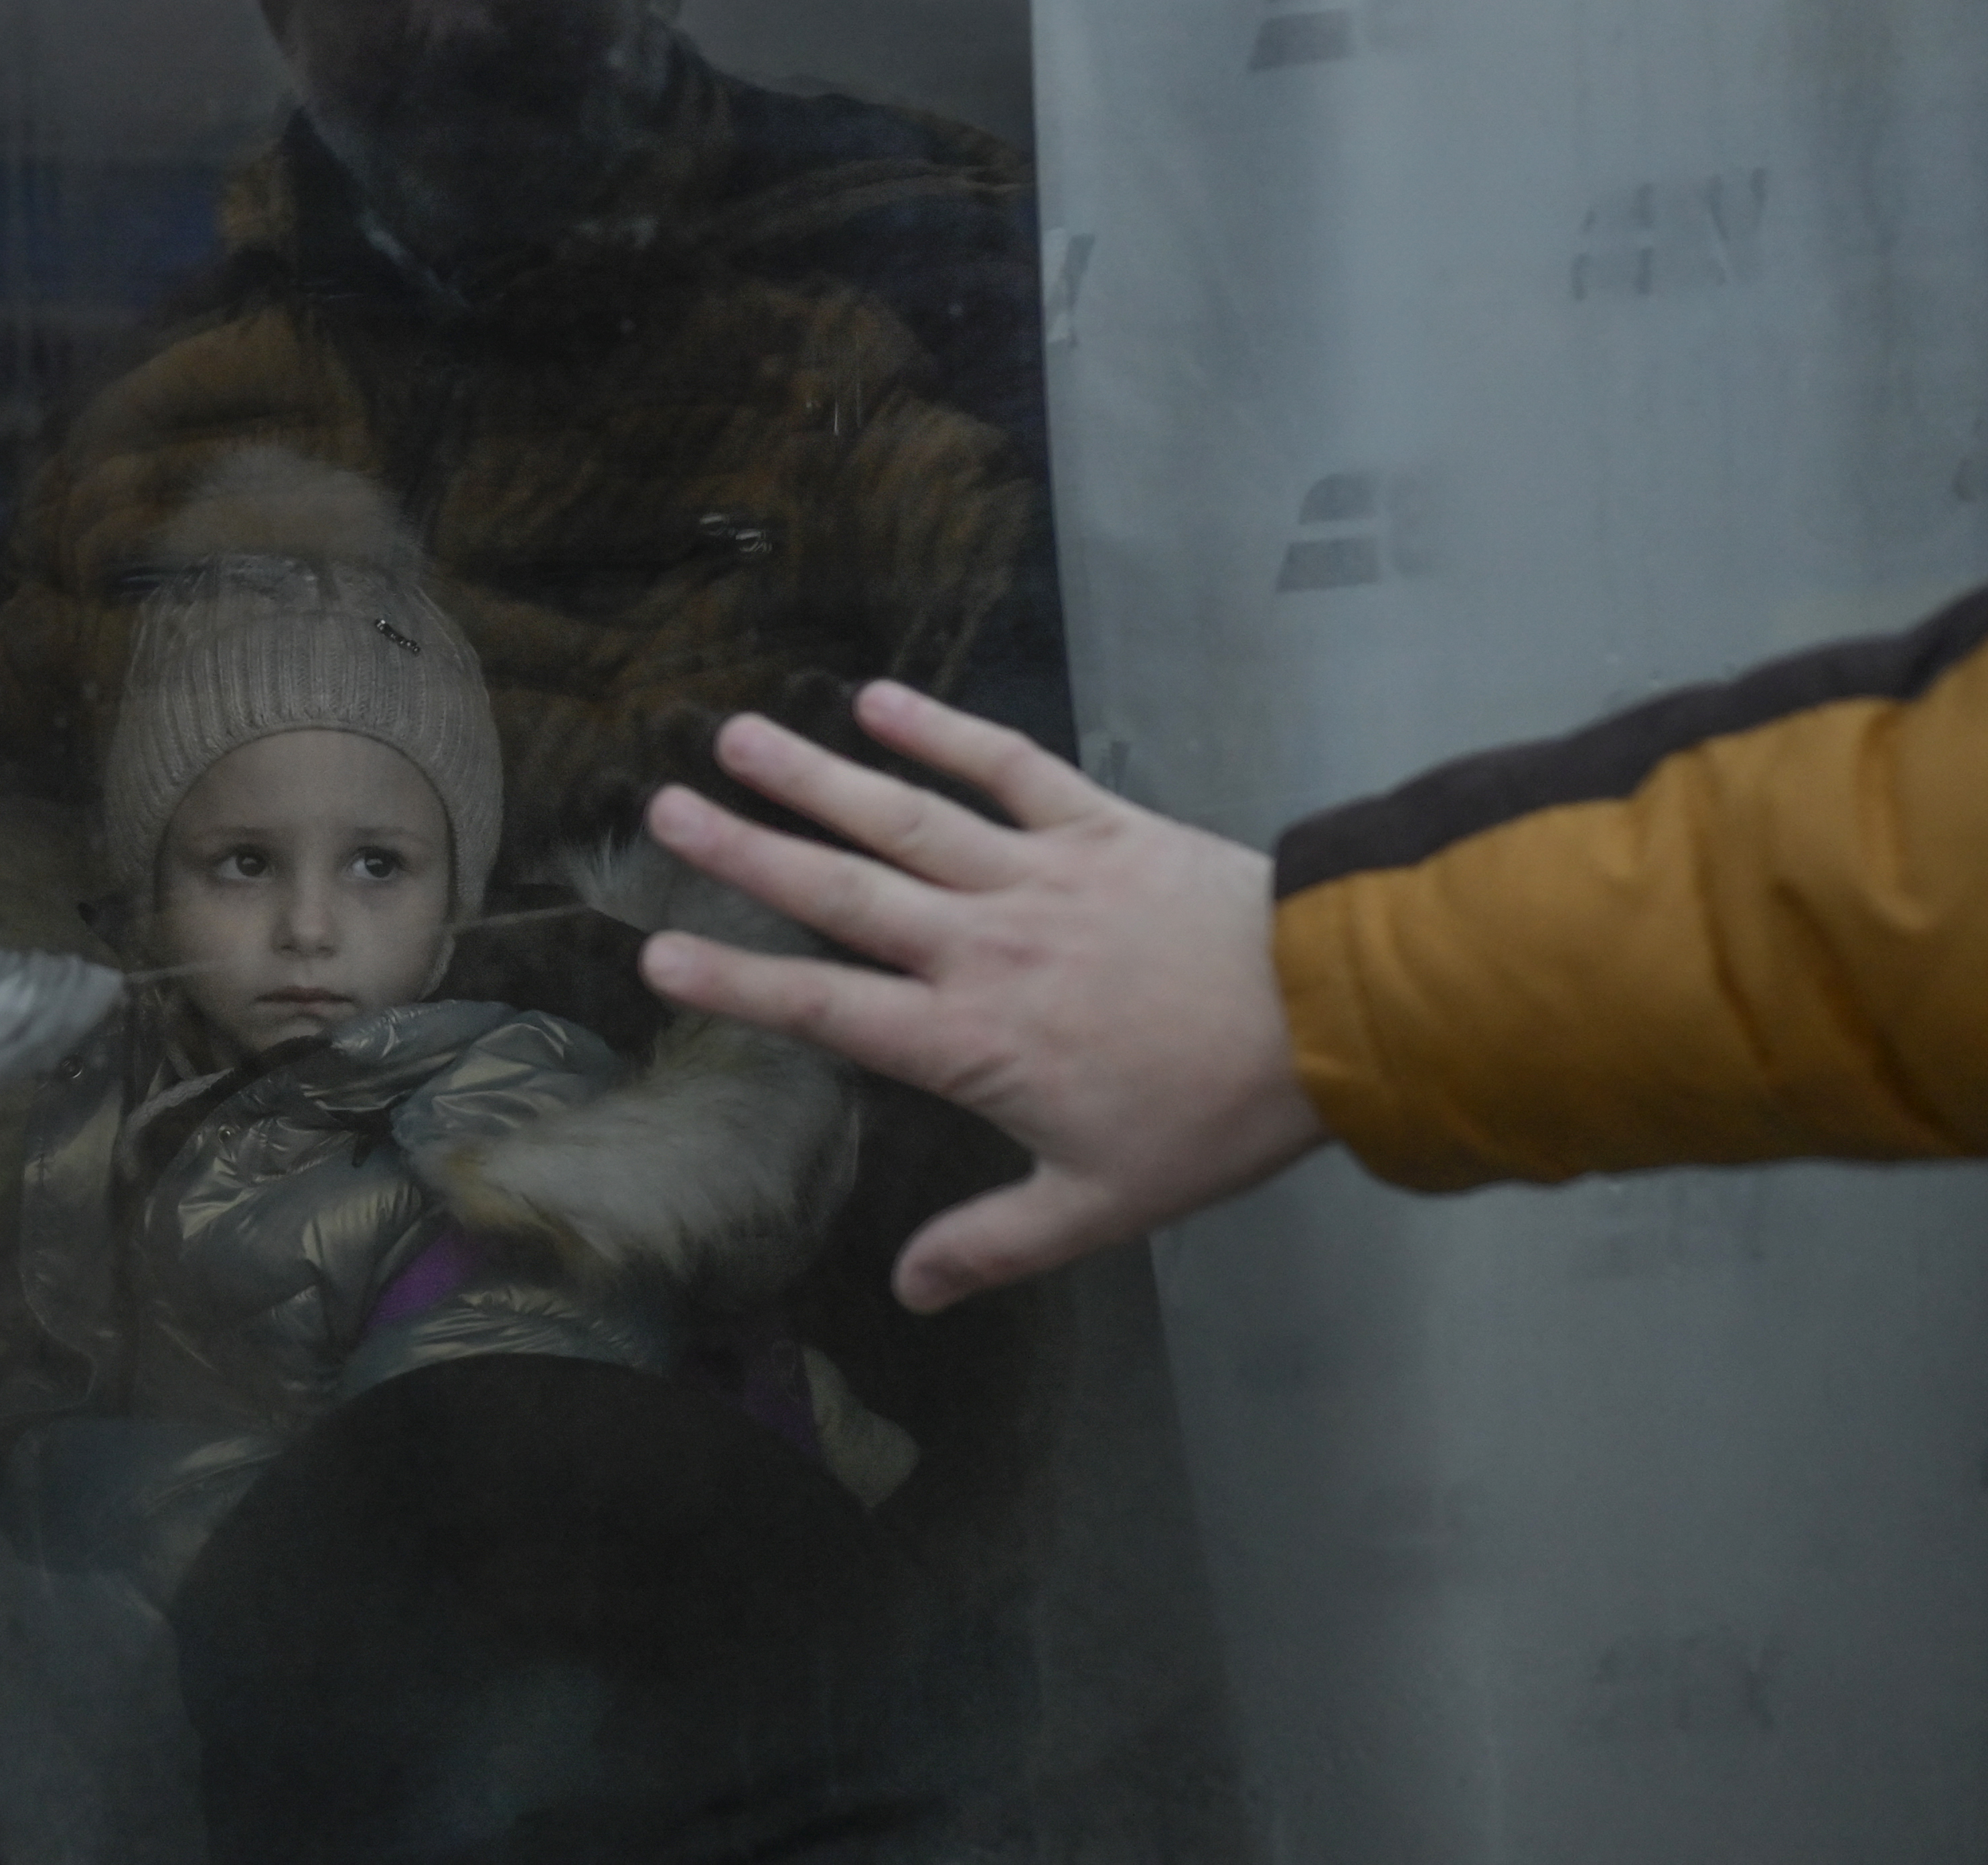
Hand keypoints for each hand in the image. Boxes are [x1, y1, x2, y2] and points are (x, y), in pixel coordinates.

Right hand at [635, 680, 1326, 1309]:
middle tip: (662, 808)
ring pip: (904, 817)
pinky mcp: (1097, 825)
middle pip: (840, 895)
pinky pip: (1008, 767)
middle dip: (745, 853)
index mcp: (970, 1040)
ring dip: (815, 775)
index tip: (655, 956)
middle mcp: (982, 945)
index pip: (826, 1009)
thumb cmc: (1215, 1117)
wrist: (1332, 1014)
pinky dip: (944, 728)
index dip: (736, 985)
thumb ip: (996, 1241)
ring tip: (739, 734)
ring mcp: (1036, 874)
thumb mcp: (1102, 1204)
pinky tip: (879, 697)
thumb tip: (908, 1290)